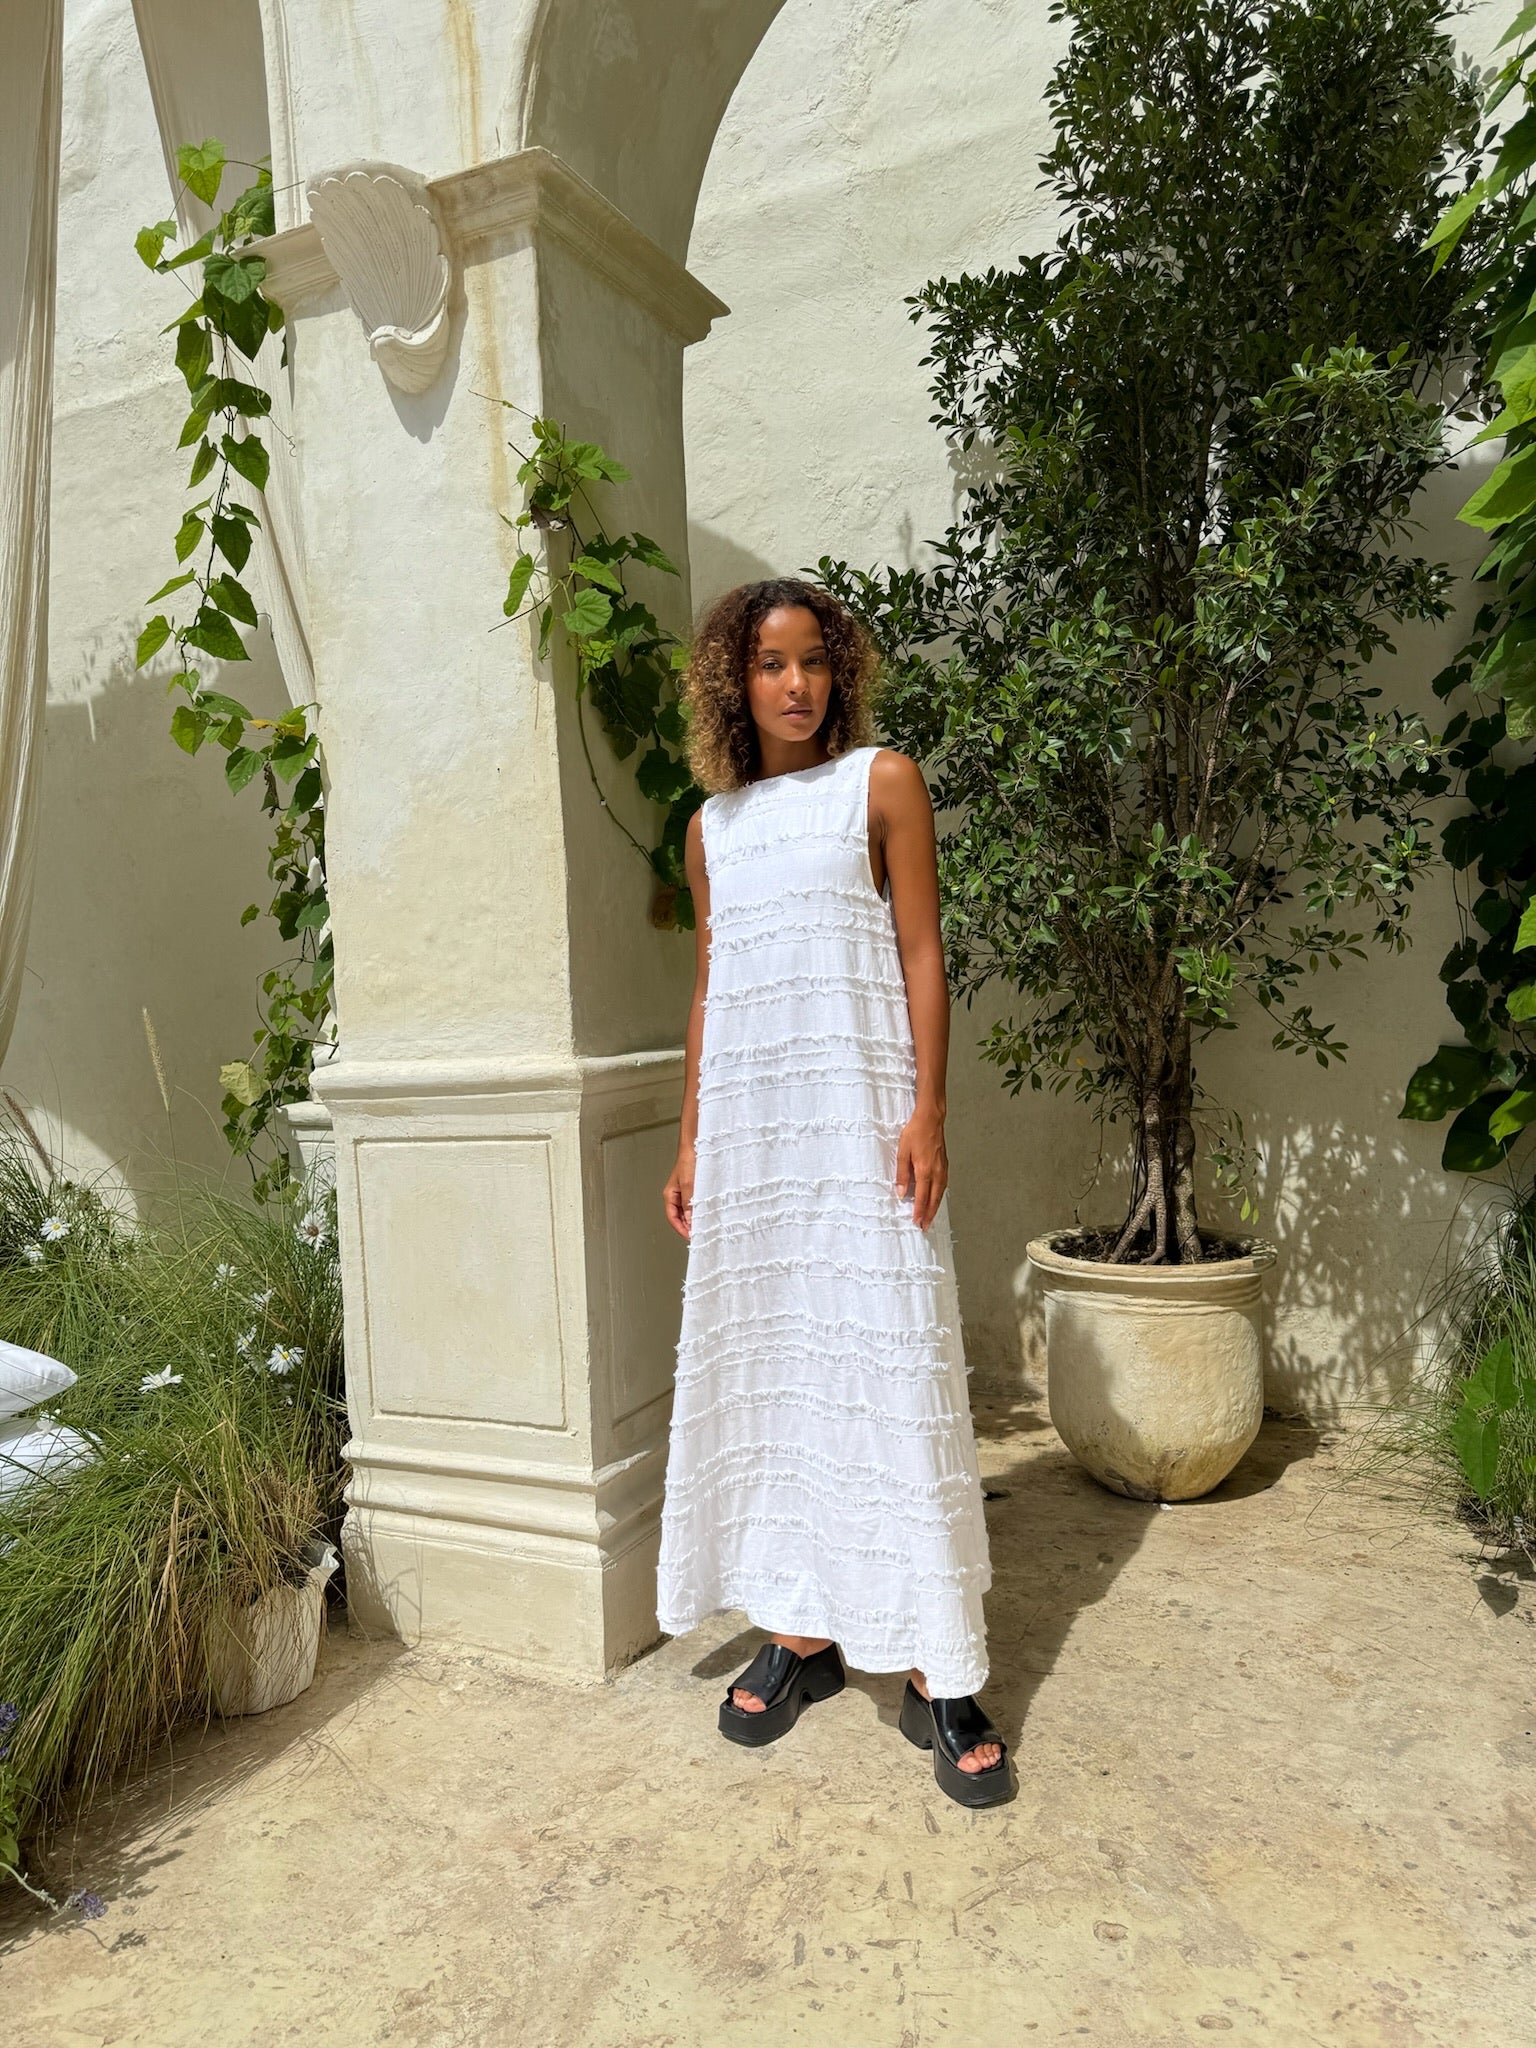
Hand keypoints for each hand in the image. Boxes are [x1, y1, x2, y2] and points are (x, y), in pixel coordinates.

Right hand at [664, 1148, 695, 1240]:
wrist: (696, 1147)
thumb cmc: (688, 1161)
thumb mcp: (689, 1185)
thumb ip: (689, 1204)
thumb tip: (690, 1221)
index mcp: (670, 1195)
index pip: (672, 1218)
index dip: (681, 1229)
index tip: (691, 1237)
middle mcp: (676, 1196)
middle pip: (679, 1217)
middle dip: (687, 1226)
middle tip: (699, 1235)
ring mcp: (684, 1192)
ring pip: (687, 1211)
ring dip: (694, 1219)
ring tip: (703, 1227)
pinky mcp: (693, 1189)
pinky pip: (694, 1204)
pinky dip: (698, 1211)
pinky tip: (706, 1214)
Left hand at [895, 1108, 946, 1229]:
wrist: (931, 1119)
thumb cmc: (915, 1132)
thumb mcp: (902, 1152)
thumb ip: (902, 1174)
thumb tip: (900, 1191)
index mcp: (925, 1170)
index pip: (921, 1196)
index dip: (919, 1211)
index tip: (916, 1222)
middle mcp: (936, 1172)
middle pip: (934, 1199)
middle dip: (929, 1214)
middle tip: (924, 1227)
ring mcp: (942, 1169)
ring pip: (940, 1194)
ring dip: (935, 1207)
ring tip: (930, 1218)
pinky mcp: (945, 1165)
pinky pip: (943, 1185)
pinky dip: (939, 1196)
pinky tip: (936, 1199)